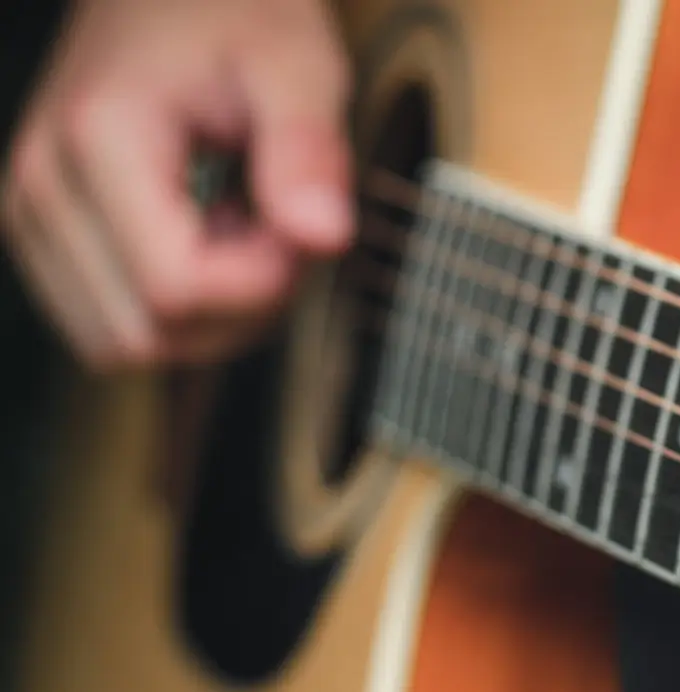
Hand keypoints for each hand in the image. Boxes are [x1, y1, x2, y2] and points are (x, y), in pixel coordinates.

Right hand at [2, 0, 353, 369]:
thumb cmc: (238, 17)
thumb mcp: (298, 67)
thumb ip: (310, 150)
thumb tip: (324, 238)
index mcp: (98, 139)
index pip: (177, 290)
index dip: (263, 281)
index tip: (300, 221)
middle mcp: (41, 186)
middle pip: (149, 335)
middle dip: (238, 306)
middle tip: (276, 223)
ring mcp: (29, 217)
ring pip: (126, 345)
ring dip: (208, 313)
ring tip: (238, 226)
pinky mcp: (42, 237)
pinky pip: (112, 326)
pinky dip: (174, 307)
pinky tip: (205, 238)